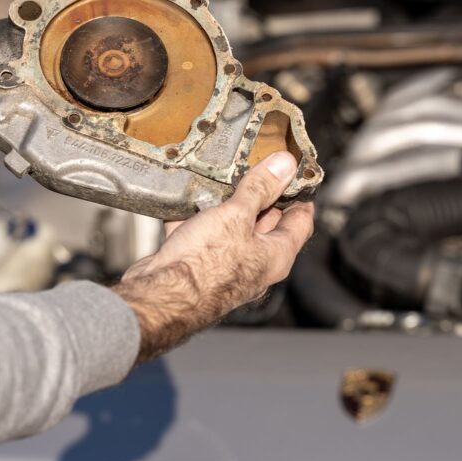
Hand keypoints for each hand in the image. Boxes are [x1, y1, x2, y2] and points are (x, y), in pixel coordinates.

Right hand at [113, 151, 314, 362]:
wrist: (161, 295)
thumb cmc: (205, 268)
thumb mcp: (237, 217)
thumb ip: (260, 189)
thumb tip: (284, 167)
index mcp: (275, 255)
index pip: (300, 222)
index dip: (300, 195)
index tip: (296, 173)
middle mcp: (253, 263)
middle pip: (264, 222)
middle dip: (260, 193)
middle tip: (256, 165)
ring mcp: (223, 264)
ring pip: (228, 226)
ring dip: (224, 203)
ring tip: (220, 174)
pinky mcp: (195, 263)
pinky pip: (198, 233)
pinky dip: (192, 215)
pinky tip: (185, 197)